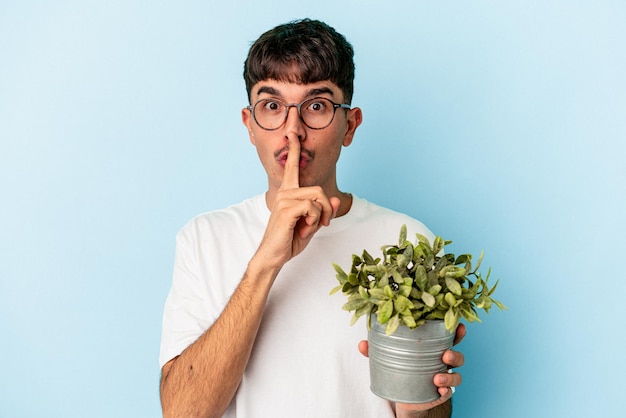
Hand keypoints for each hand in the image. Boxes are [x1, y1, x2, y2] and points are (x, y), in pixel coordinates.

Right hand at [254, 134, 339, 269]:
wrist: (274, 255)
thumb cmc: (289, 239)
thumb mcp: (312, 224)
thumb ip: (323, 210)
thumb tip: (335, 199)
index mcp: (288, 192)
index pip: (292, 167)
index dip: (294, 149)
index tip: (292, 133)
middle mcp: (285, 192)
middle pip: (319, 190)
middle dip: (327, 210)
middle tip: (322, 225)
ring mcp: (284, 199)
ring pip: (318, 198)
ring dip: (321, 217)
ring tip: (309, 228)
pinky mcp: (286, 209)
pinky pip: (313, 208)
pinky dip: (314, 221)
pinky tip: (303, 230)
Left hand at [358, 323, 465, 413]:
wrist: (404, 396)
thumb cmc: (401, 369)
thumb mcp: (389, 357)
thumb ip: (377, 350)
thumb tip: (362, 344)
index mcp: (433, 348)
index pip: (449, 337)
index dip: (456, 332)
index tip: (460, 326)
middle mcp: (442, 362)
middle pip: (457, 355)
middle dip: (454, 354)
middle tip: (445, 354)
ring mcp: (443, 378)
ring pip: (456, 375)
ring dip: (449, 376)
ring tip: (437, 378)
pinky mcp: (440, 394)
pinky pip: (449, 393)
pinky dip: (446, 391)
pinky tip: (439, 390)